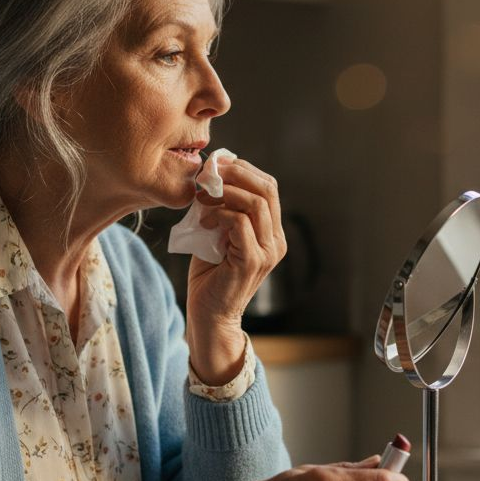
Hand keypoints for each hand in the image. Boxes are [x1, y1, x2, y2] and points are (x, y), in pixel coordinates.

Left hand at [184, 159, 286, 383]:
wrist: (208, 315)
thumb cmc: (210, 276)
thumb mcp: (217, 235)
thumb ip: (220, 210)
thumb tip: (210, 178)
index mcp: (272, 232)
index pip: (268, 187)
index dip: (244, 169)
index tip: (217, 165)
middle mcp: (276, 241)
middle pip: (267, 188)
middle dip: (237, 173)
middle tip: (210, 172)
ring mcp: (268, 252)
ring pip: (256, 203)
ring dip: (225, 193)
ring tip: (203, 198)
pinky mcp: (253, 261)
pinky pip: (241, 223)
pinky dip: (220, 215)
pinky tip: (205, 223)